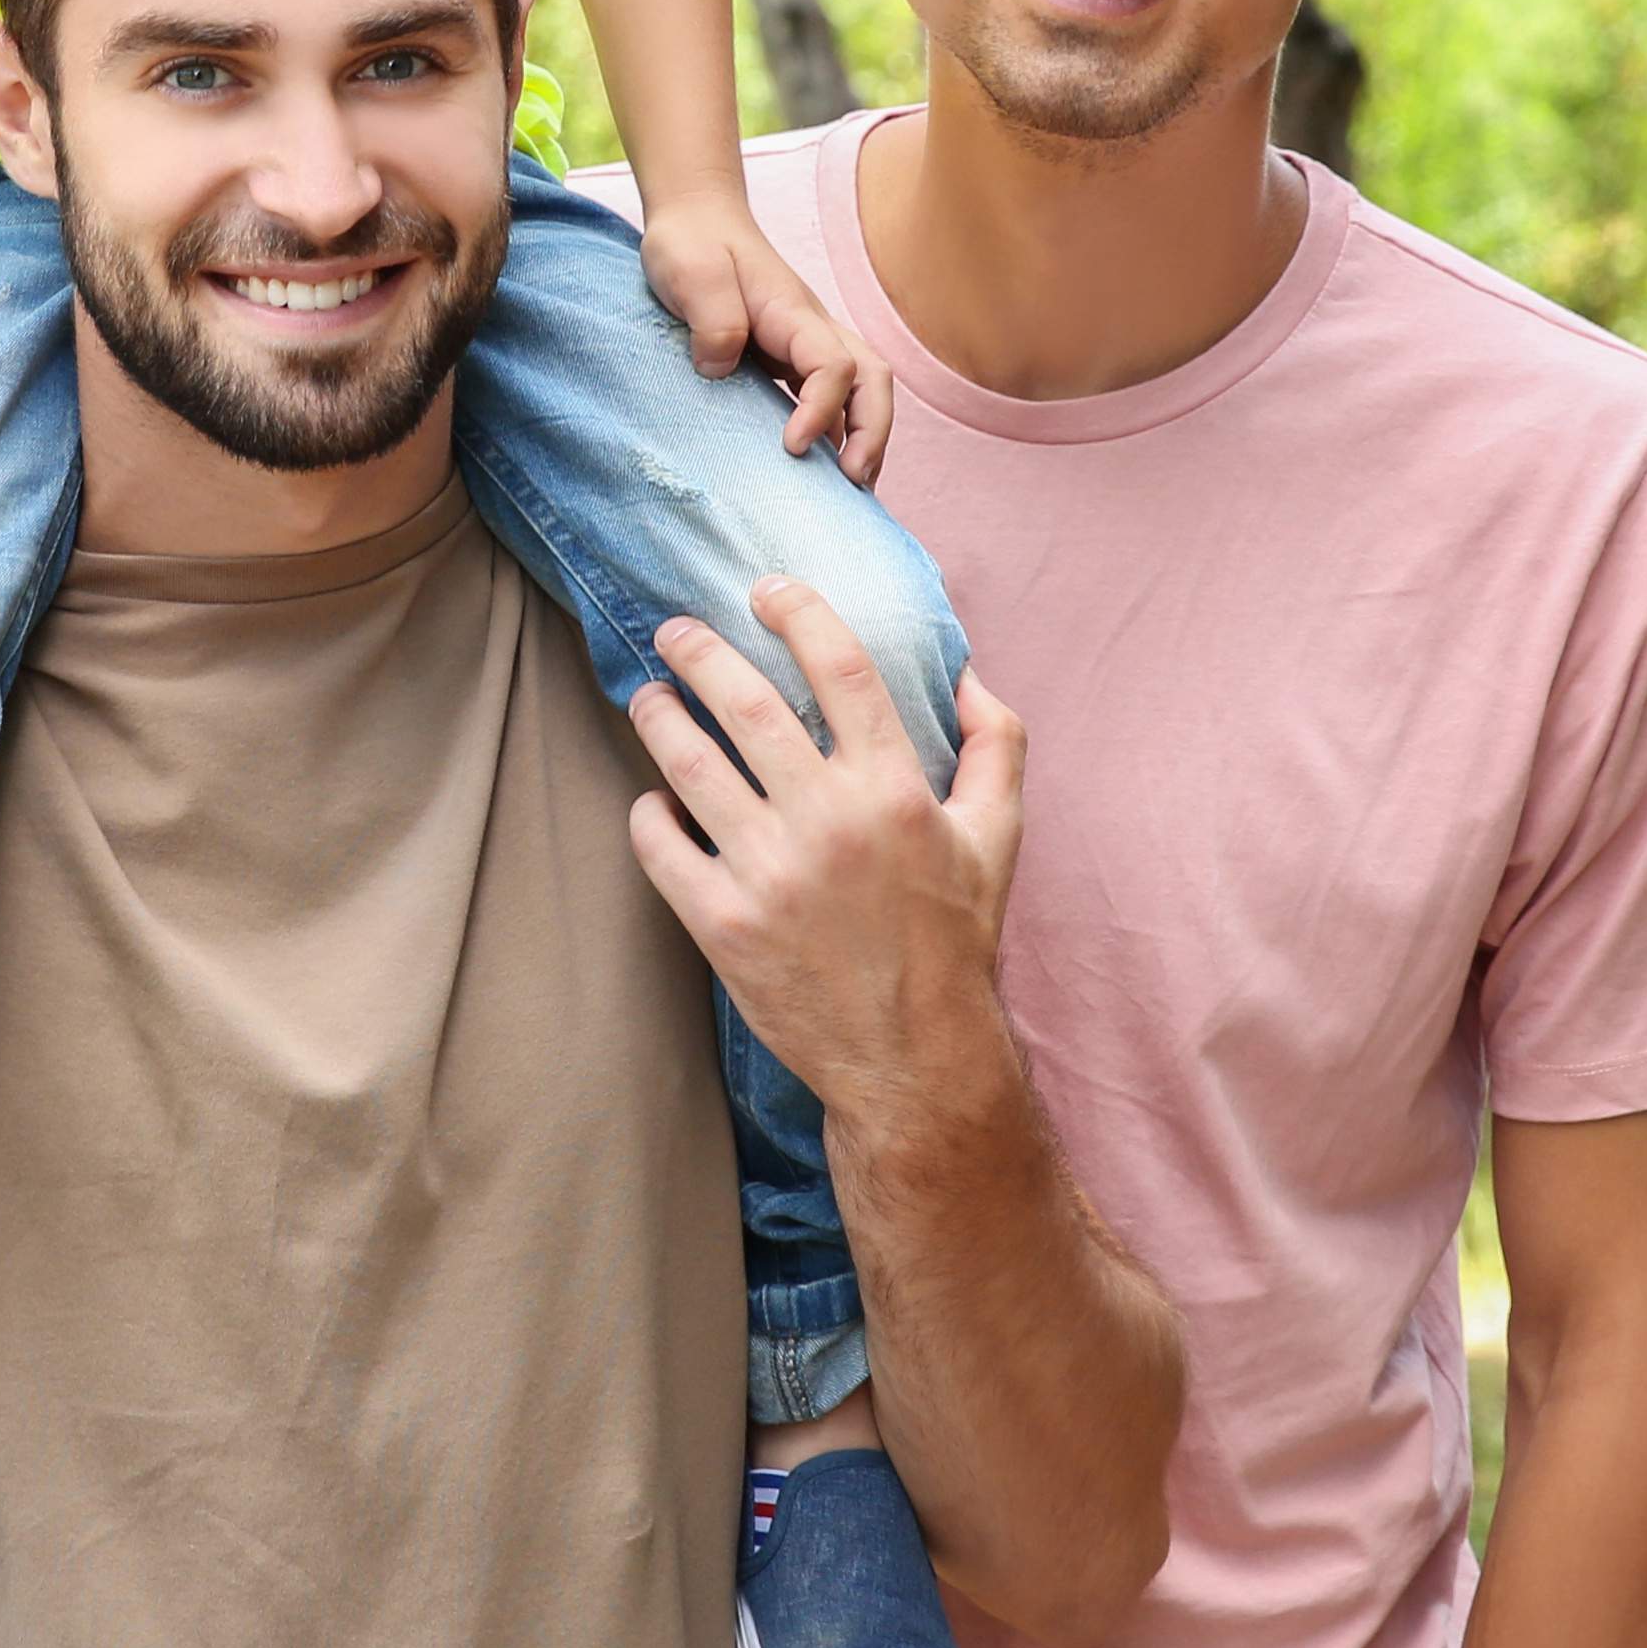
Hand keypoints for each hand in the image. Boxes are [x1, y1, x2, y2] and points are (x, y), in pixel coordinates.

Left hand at [621, 584, 1026, 1123]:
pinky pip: (661, 847)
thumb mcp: (999, 837)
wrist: (914, 1057)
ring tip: (648, 698)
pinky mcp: (725, 927)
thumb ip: (994, 744)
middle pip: (744, 701)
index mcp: (895, 790)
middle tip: (674, 632)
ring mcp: (771, 875)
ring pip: (689, 763)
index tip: (765, 589)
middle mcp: (830, 823)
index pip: (839, 666)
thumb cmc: (955, 941)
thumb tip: (964, 671)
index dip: (797, 611)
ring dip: (658, 717)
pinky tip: (652, 798)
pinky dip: (647, 812)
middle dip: (698, 651)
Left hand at [632, 196, 893, 484]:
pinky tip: (820, 469)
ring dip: (864, 437)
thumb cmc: (692, 245)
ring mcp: (804, 344)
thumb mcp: (691, 274)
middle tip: (855, 482)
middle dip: (874, 432)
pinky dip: (836, 431)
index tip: (792, 446)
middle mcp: (812, 330)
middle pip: (872, 381)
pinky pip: (830, 397)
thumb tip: (721, 370)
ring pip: (860, 391)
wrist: (694, 219)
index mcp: (793, 312)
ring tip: (852, 491)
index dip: (822, 410)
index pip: (834, 367)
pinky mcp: (789, 357)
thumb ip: (713, 321)